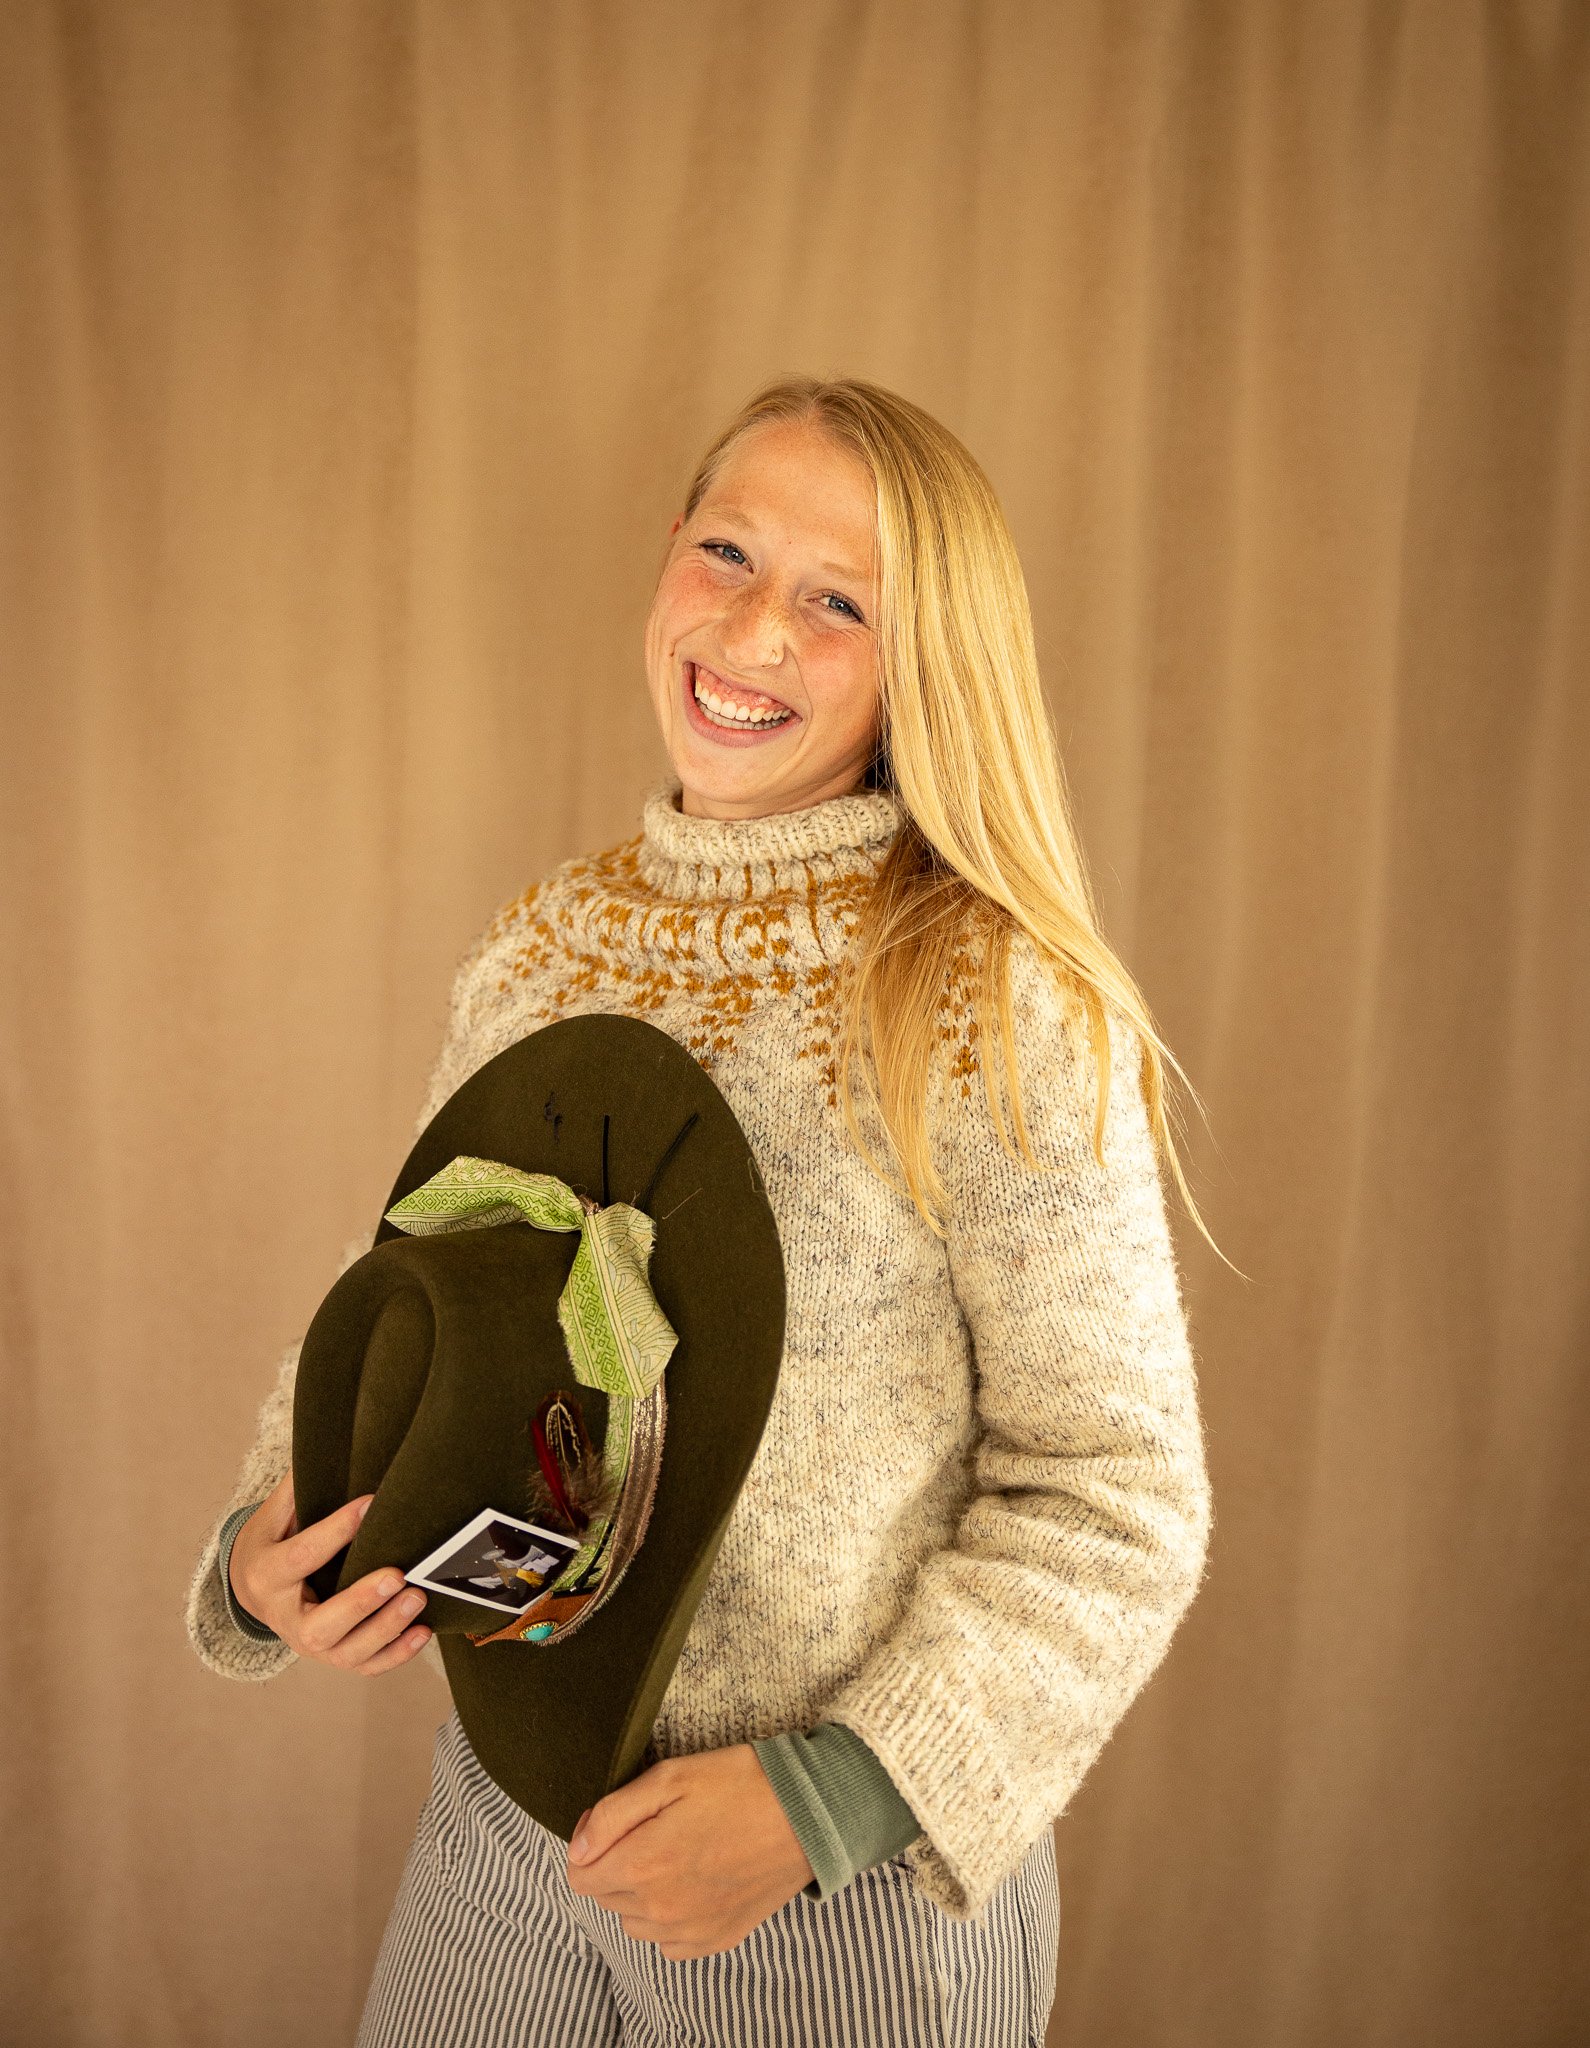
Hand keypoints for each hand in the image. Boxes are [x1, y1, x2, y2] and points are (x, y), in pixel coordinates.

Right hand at [228, 1470, 432, 1674]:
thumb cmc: (270, 1544)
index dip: (335, 1531)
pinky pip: (365, 1667)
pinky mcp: (333, 1659)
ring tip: (418, 1596)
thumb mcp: (271, 1516)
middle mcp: (286, 1618)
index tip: (371, 1503)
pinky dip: (396, 1655)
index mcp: (267, 1575)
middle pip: (321, 1624)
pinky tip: (424, 1631)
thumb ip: (297, 1489)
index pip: (302, 1556)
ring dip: (386, 1629)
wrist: (252, 1592)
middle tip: (397, 1573)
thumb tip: (327, 1442)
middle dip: (360, 1602)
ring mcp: (310, 1646)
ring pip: (347, 1651)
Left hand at [564, 1745, 814, 1957]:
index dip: (591, 1845)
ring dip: (641, 1893)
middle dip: (617, 1865)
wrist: (808, 1813)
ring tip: (676, 1853)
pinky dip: (670, 1916)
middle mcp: (660, 1910)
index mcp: (643, 1865)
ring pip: (634, 1921)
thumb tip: (577, 1850)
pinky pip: (668, 1941)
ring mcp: (689, 1931)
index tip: (617, 1823)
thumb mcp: (669, 1777)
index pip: (580, 1875)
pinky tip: (694, 1881)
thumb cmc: (739, 1785)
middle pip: (606, 1897)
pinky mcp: (716, 1940)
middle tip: (655, 1828)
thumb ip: (610, 1815)